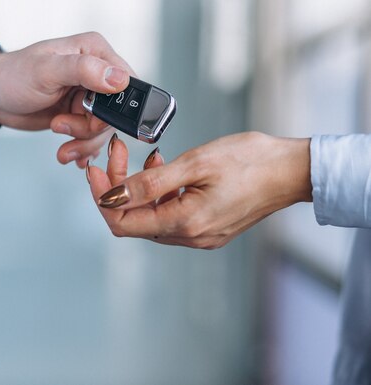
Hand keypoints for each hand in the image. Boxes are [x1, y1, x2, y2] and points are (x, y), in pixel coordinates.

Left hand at [0, 32, 133, 168]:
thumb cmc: (13, 76)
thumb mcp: (46, 71)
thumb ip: (84, 71)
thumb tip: (119, 78)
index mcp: (95, 52)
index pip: (126, 83)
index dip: (114, 108)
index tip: (90, 119)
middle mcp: (96, 72)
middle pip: (115, 112)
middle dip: (90, 129)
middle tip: (61, 127)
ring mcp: (88, 96)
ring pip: (103, 129)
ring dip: (82, 142)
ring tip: (61, 144)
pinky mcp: (79, 115)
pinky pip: (93, 137)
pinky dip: (82, 149)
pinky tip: (69, 152)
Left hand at [88, 132, 312, 248]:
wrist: (292, 170)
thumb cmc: (251, 160)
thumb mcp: (195, 163)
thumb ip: (150, 183)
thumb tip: (112, 197)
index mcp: (185, 223)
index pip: (123, 223)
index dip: (102, 198)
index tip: (95, 169)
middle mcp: (191, 236)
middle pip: (134, 219)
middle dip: (117, 187)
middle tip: (115, 153)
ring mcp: (200, 234)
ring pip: (150, 216)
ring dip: (137, 188)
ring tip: (142, 157)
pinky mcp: (207, 226)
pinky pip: (169, 213)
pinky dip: (158, 193)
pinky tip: (162, 168)